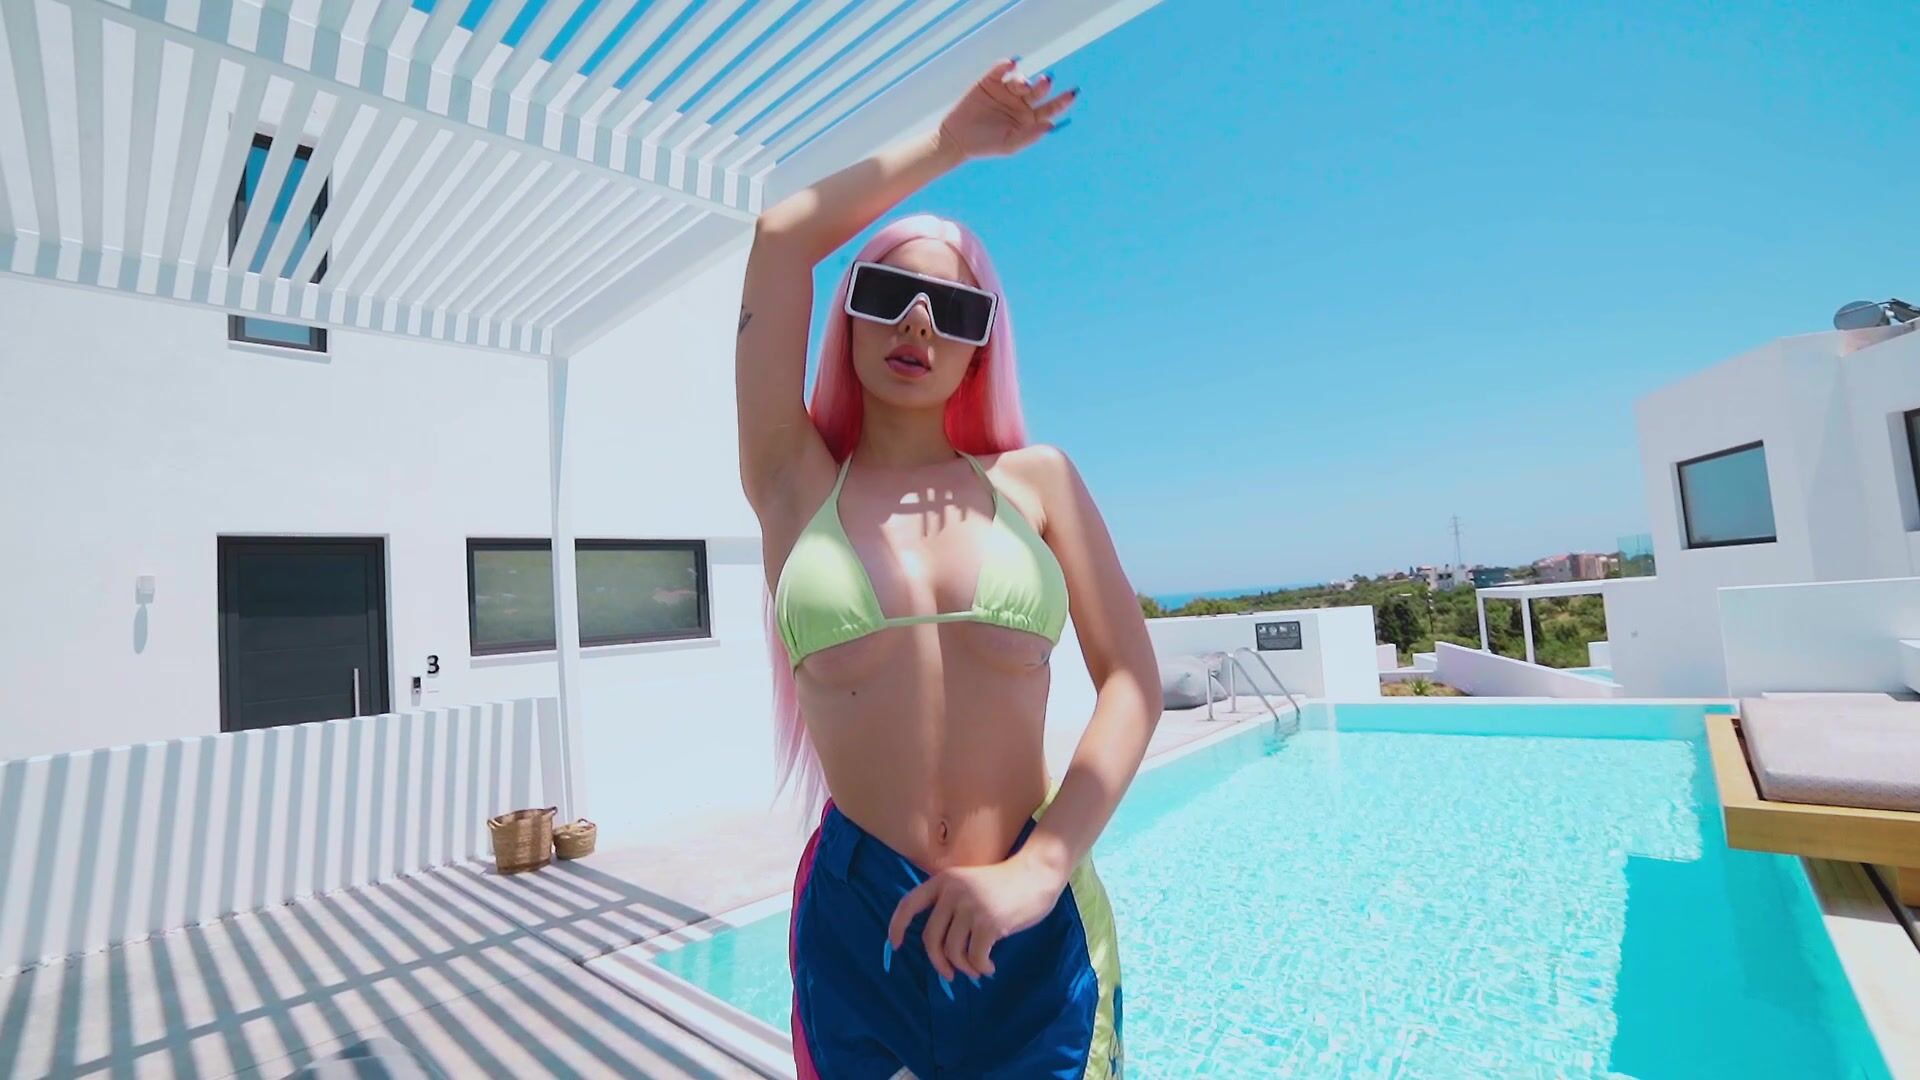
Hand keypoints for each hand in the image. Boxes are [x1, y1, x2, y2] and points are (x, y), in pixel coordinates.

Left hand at [887, 851, 1068, 982]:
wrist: (1036, 874)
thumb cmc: (1004, 884)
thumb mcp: (969, 884)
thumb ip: (950, 903)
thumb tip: (936, 945)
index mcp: (944, 881)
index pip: (908, 904)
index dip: (897, 927)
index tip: (896, 946)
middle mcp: (952, 892)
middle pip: (930, 938)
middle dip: (938, 962)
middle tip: (949, 973)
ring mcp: (970, 907)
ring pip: (953, 952)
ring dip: (964, 967)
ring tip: (977, 968)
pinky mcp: (989, 923)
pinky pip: (974, 958)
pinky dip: (980, 968)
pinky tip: (989, 967)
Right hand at [936, 59, 1077, 160]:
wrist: (957, 140)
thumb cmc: (985, 145)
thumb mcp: (1009, 144)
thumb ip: (1030, 136)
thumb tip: (1051, 125)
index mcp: (1030, 118)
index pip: (1052, 107)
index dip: (1064, 100)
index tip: (1073, 93)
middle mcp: (1021, 102)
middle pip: (1038, 90)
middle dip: (1043, 85)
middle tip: (1044, 82)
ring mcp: (1006, 90)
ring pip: (1020, 79)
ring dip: (1023, 80)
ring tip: (1020, 85)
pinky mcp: (989, 81)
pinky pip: (1000, 69)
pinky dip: (1005, 65)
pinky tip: (1011, 63)